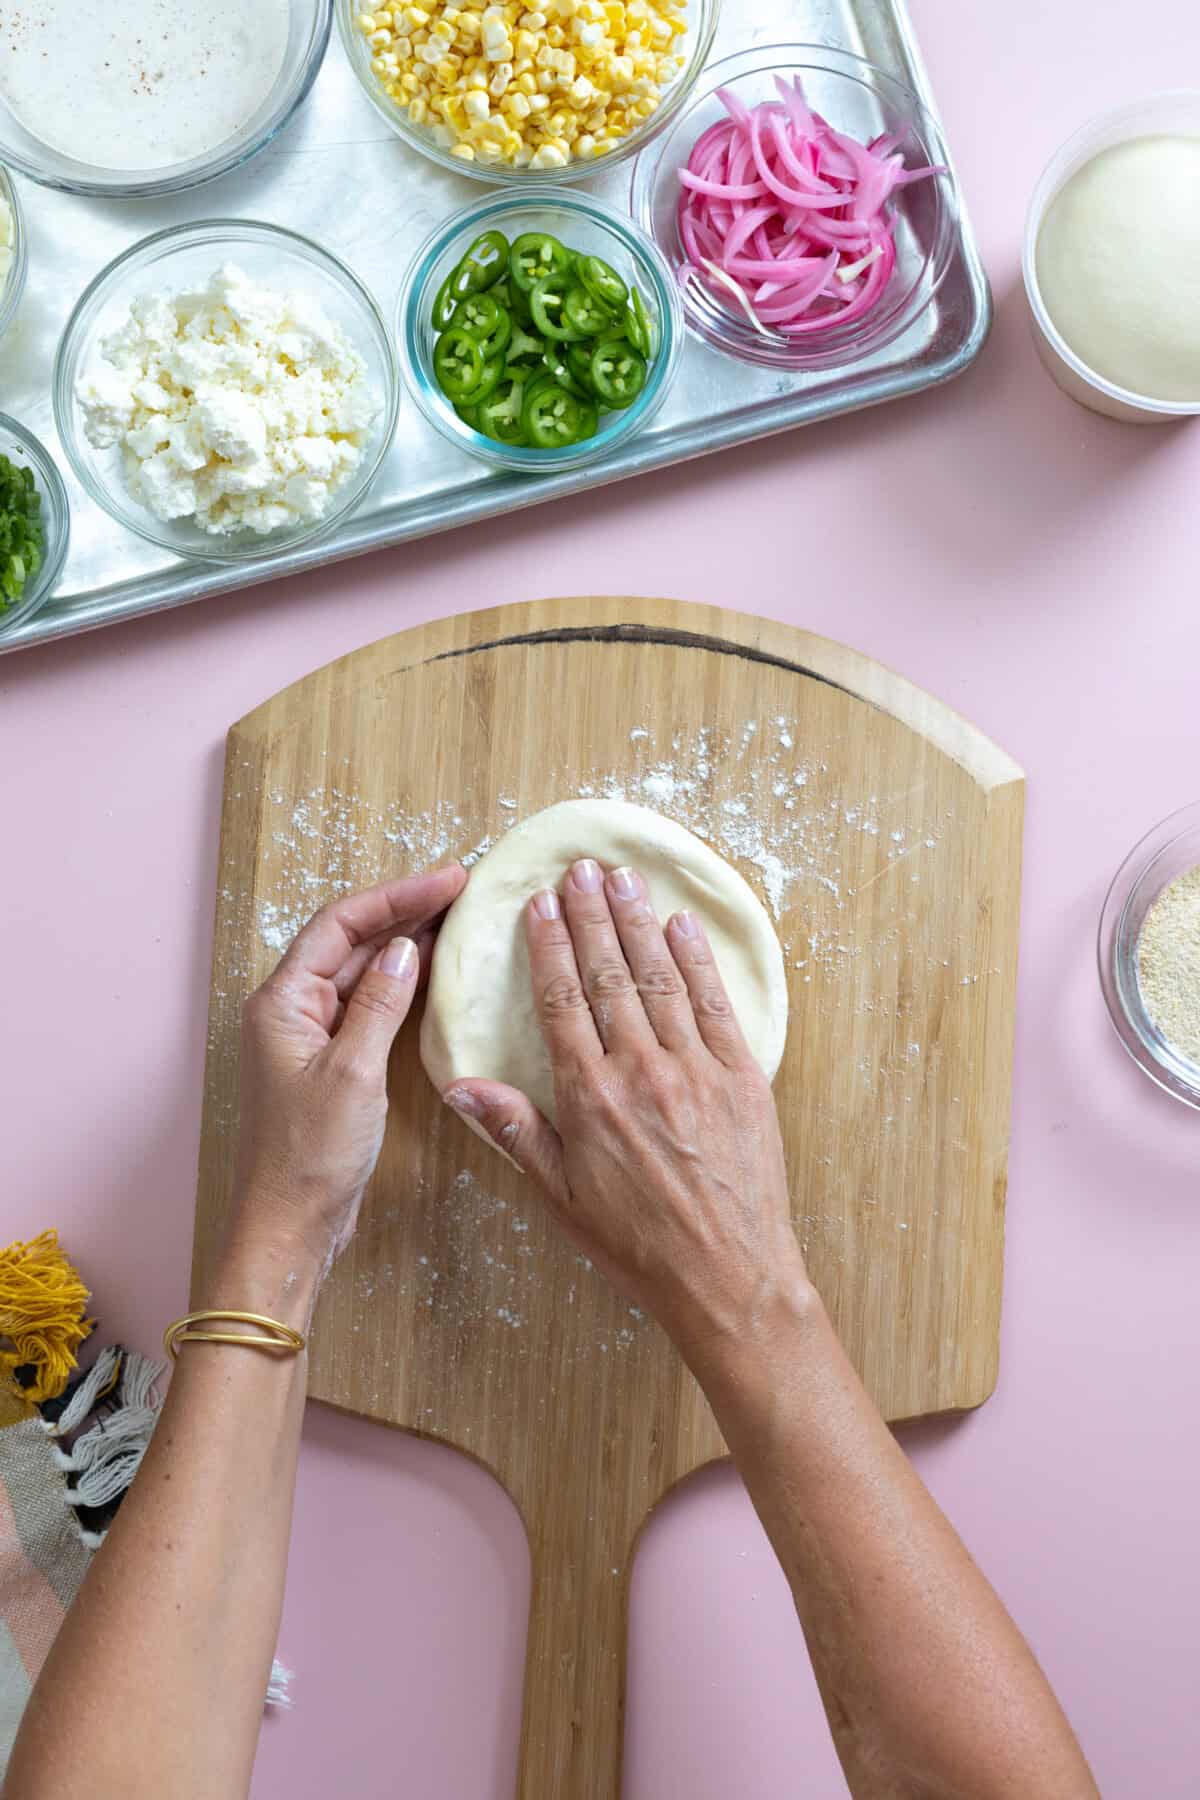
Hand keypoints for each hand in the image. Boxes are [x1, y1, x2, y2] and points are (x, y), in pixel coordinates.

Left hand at [230, 865, 466, 1279]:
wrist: (291, 1224)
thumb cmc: (311, 1154)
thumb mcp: (353, 1073)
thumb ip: (380, 1005)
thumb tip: (404, 948)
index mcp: (283, 1002)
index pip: (341, 925)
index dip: (396, 895)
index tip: (449, 879)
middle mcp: (292, 1010)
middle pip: (351, 941)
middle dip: (404, 911)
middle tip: (462, 888)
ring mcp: (312, 1036)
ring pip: (362, 972)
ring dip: (405, 944)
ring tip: (456, 917)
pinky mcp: (332, 1062)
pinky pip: (369, 1006)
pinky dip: (402, 985)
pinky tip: (434, 972)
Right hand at [442, 859, 806, 1357]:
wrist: (730, 1278)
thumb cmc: (639, 1247)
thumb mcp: (562, 1199)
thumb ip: (517, 1132)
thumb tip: (463, 1086)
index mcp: (592, 1097)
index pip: (561, 1002)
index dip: (548, 948)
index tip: (539, 905)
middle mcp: (642, 1071)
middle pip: (610, 975)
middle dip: (592, 917)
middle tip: (581, 868)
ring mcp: (697, 1069)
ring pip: (661, 978)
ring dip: (639, 923)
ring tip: (623, 879)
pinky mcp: (743, 1077)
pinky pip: (715, 1005)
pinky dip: (698, 961)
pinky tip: (683, 926)